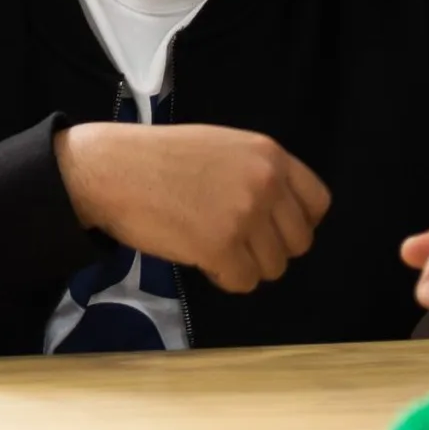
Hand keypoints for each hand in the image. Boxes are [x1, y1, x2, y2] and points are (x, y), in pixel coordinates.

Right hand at [54, 122, 330, 292]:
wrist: (111, 169)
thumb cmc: (158, 158)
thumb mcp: (222, 148)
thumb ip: (257, 173)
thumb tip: (280, 214)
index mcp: (270, 155)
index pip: (317, 203)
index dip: (296, 223)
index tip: (270, 229)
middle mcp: (266, 183)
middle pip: (299, 242)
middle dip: (269, 249)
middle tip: (234, 241)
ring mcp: (246, 215)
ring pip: (273, 268)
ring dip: (245, 265)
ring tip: (211, 246)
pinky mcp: (221, 246)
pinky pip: (243, 282)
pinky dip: (224, 277)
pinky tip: (199, 256)